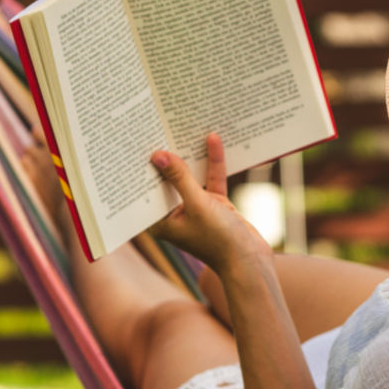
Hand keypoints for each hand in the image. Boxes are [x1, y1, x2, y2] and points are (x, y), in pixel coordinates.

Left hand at [149, 133, 269, 272]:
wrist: (251, 261)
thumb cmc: (219, 240)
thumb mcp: (198, 205)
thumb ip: (180, 178)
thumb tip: (159, 155)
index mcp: (161, 221)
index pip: (147, 189)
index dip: (142, 167)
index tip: (137, 142)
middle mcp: (175, 214)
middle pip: (168, 179)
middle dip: (168, 156)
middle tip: (159, 127)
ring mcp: (197, 209)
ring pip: (192, 177)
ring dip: (192, 156)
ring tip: (184, 128)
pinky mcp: (216, 205)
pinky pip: (211, 179)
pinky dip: (213, 163)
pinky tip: (213, 140)